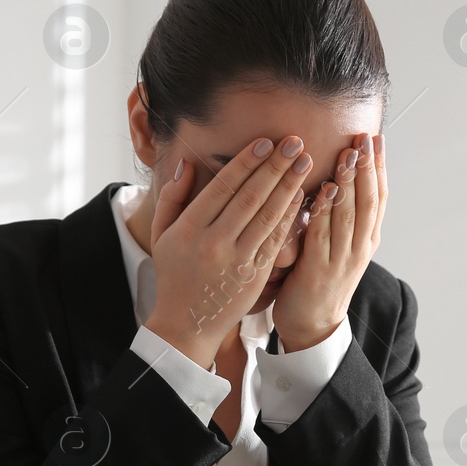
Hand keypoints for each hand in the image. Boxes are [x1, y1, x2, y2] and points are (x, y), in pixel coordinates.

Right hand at [144, 135, 312, 367]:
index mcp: (189, 229)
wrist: (187, 323)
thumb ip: (171, 198)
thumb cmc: (174, 274)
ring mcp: (237, 261)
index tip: (266, 142)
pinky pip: (275, 241)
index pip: (222, 187)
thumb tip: (187, 164)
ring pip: (267, 216)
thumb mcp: (162, 235)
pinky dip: (289, 217)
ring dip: (288, 187)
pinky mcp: (255, 276)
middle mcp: (214, 243)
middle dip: (275, 166)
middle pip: (249, 197)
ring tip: (304, 163)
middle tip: (295, 142)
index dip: (246, 163)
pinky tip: (301, 197)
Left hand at [272, 131, 386, 350]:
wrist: (312, 324)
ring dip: (350, 182)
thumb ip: (341, 214)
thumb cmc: (320, 278)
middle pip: (369, 200)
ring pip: (351, 214)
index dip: (379, 166)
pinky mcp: (319, 270)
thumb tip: (339, 175)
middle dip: (368, 166)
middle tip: (365, 137)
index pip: (379, 196)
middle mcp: (360, 247)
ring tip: (350, 153)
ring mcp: (342, 259)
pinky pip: (323, 234)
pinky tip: (326, 190)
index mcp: (368, 239)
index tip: (376, 138)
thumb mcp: (339, 243)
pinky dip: (326, 211)